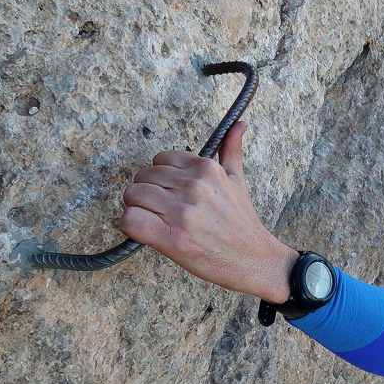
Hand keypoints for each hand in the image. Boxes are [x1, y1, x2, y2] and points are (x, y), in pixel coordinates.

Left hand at [118, 121, 299, 302]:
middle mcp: (193, 186)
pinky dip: (131, 225)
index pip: (160, 159)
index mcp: (206, 169)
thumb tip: (240, 124)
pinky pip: (129, 219)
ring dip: (137, 209)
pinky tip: (146, 231)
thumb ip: (232, 151)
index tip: (169, 191)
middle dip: (147, 193)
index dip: (160, 176)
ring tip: (154, 220)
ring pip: (132, 196)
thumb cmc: (243, 222)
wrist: (253, 258)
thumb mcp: (238, 181)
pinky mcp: (170, 237)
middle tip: (161, 209)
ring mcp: (181, 212)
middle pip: (142, 177)